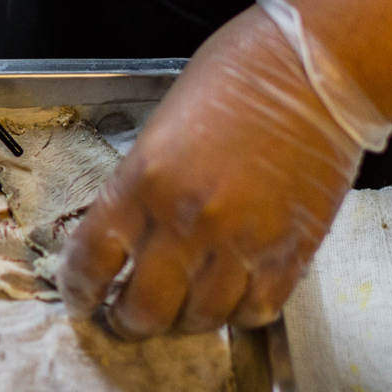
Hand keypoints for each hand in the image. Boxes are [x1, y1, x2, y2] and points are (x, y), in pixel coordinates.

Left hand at [57, 4, 367, 337]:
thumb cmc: (233, 81)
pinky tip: (229, 297)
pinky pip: (256, 311)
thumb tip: (125, 235)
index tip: (81, 300)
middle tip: (127, 317)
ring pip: (200, 320)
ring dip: (184, 321)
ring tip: (179, 309)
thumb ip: (139, 186)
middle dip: (129, 322)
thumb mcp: (159, 127)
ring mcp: (242, 240)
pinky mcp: (292, 252)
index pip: (92, 259)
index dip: (80, 290)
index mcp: (143, 180)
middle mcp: (187, 219)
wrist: (312, 69)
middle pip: (144, 309)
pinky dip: (238, 313)